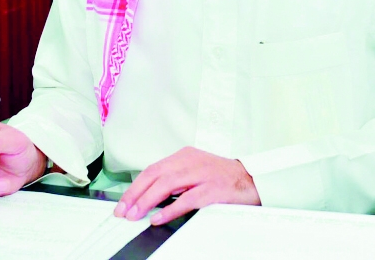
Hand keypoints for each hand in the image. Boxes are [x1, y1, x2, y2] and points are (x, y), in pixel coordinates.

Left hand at [113, 146, 260, 225]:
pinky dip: (169, 210)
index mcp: (184, 156)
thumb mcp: (195, 171)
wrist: (252, 179)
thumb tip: (148, 197)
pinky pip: (186, 200)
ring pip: (166, 185)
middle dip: (135, 194)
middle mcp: (191, 161)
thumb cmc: (222, 178)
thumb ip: (174, 180)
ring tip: (134, 215)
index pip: (152, 170)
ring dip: (146, 201)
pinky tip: (158, 218)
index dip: (135, 187)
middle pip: (154, 175)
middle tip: (122, 210)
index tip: (123, 202)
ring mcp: (202, 174)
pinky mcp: (212, 189)